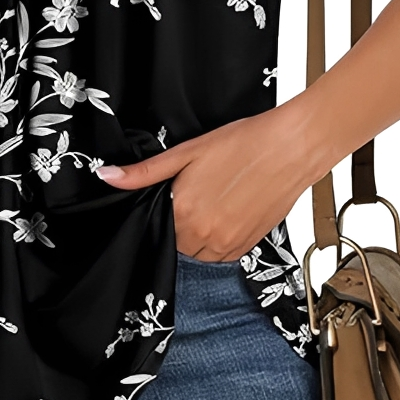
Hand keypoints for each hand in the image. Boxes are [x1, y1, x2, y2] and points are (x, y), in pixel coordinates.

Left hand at [95, 104, 320, 261]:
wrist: (292, 147)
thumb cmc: (243, 143)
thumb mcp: (186, 151)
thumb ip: (144, 172)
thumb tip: (107, 177)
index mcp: (184, 211)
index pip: (155, 228)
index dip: (162, 211)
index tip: (173, 196)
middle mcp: (204, 235)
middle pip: (175, 243)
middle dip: (179, 223)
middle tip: (196, 194)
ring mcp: (228, 244)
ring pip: (197, 253)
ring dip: (197, 234)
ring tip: (213, 201)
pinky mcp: (248, 246)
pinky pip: (221, 256)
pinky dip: (218, 240)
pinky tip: (228, 211)